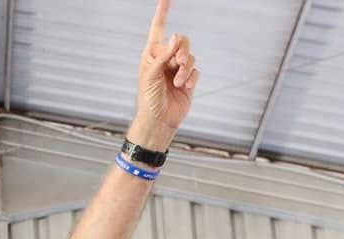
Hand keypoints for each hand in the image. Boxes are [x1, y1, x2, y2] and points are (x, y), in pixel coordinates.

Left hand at [129, 0, 198, 150]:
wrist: (159, 121)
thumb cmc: (148, 100)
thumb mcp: (151, 75)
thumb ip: (164, 55)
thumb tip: (177, 37)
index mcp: (152, 55)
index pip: (159, 29)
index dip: (163, 12)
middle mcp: (165, 59)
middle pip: (182, 42)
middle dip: (182, 51)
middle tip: (177, 64)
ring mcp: (177, 70)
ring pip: (190, 56)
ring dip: (186, 69)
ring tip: (178, 82)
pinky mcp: (187, 80)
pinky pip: (195, 71)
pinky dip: (191, 79)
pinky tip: (184, 88)